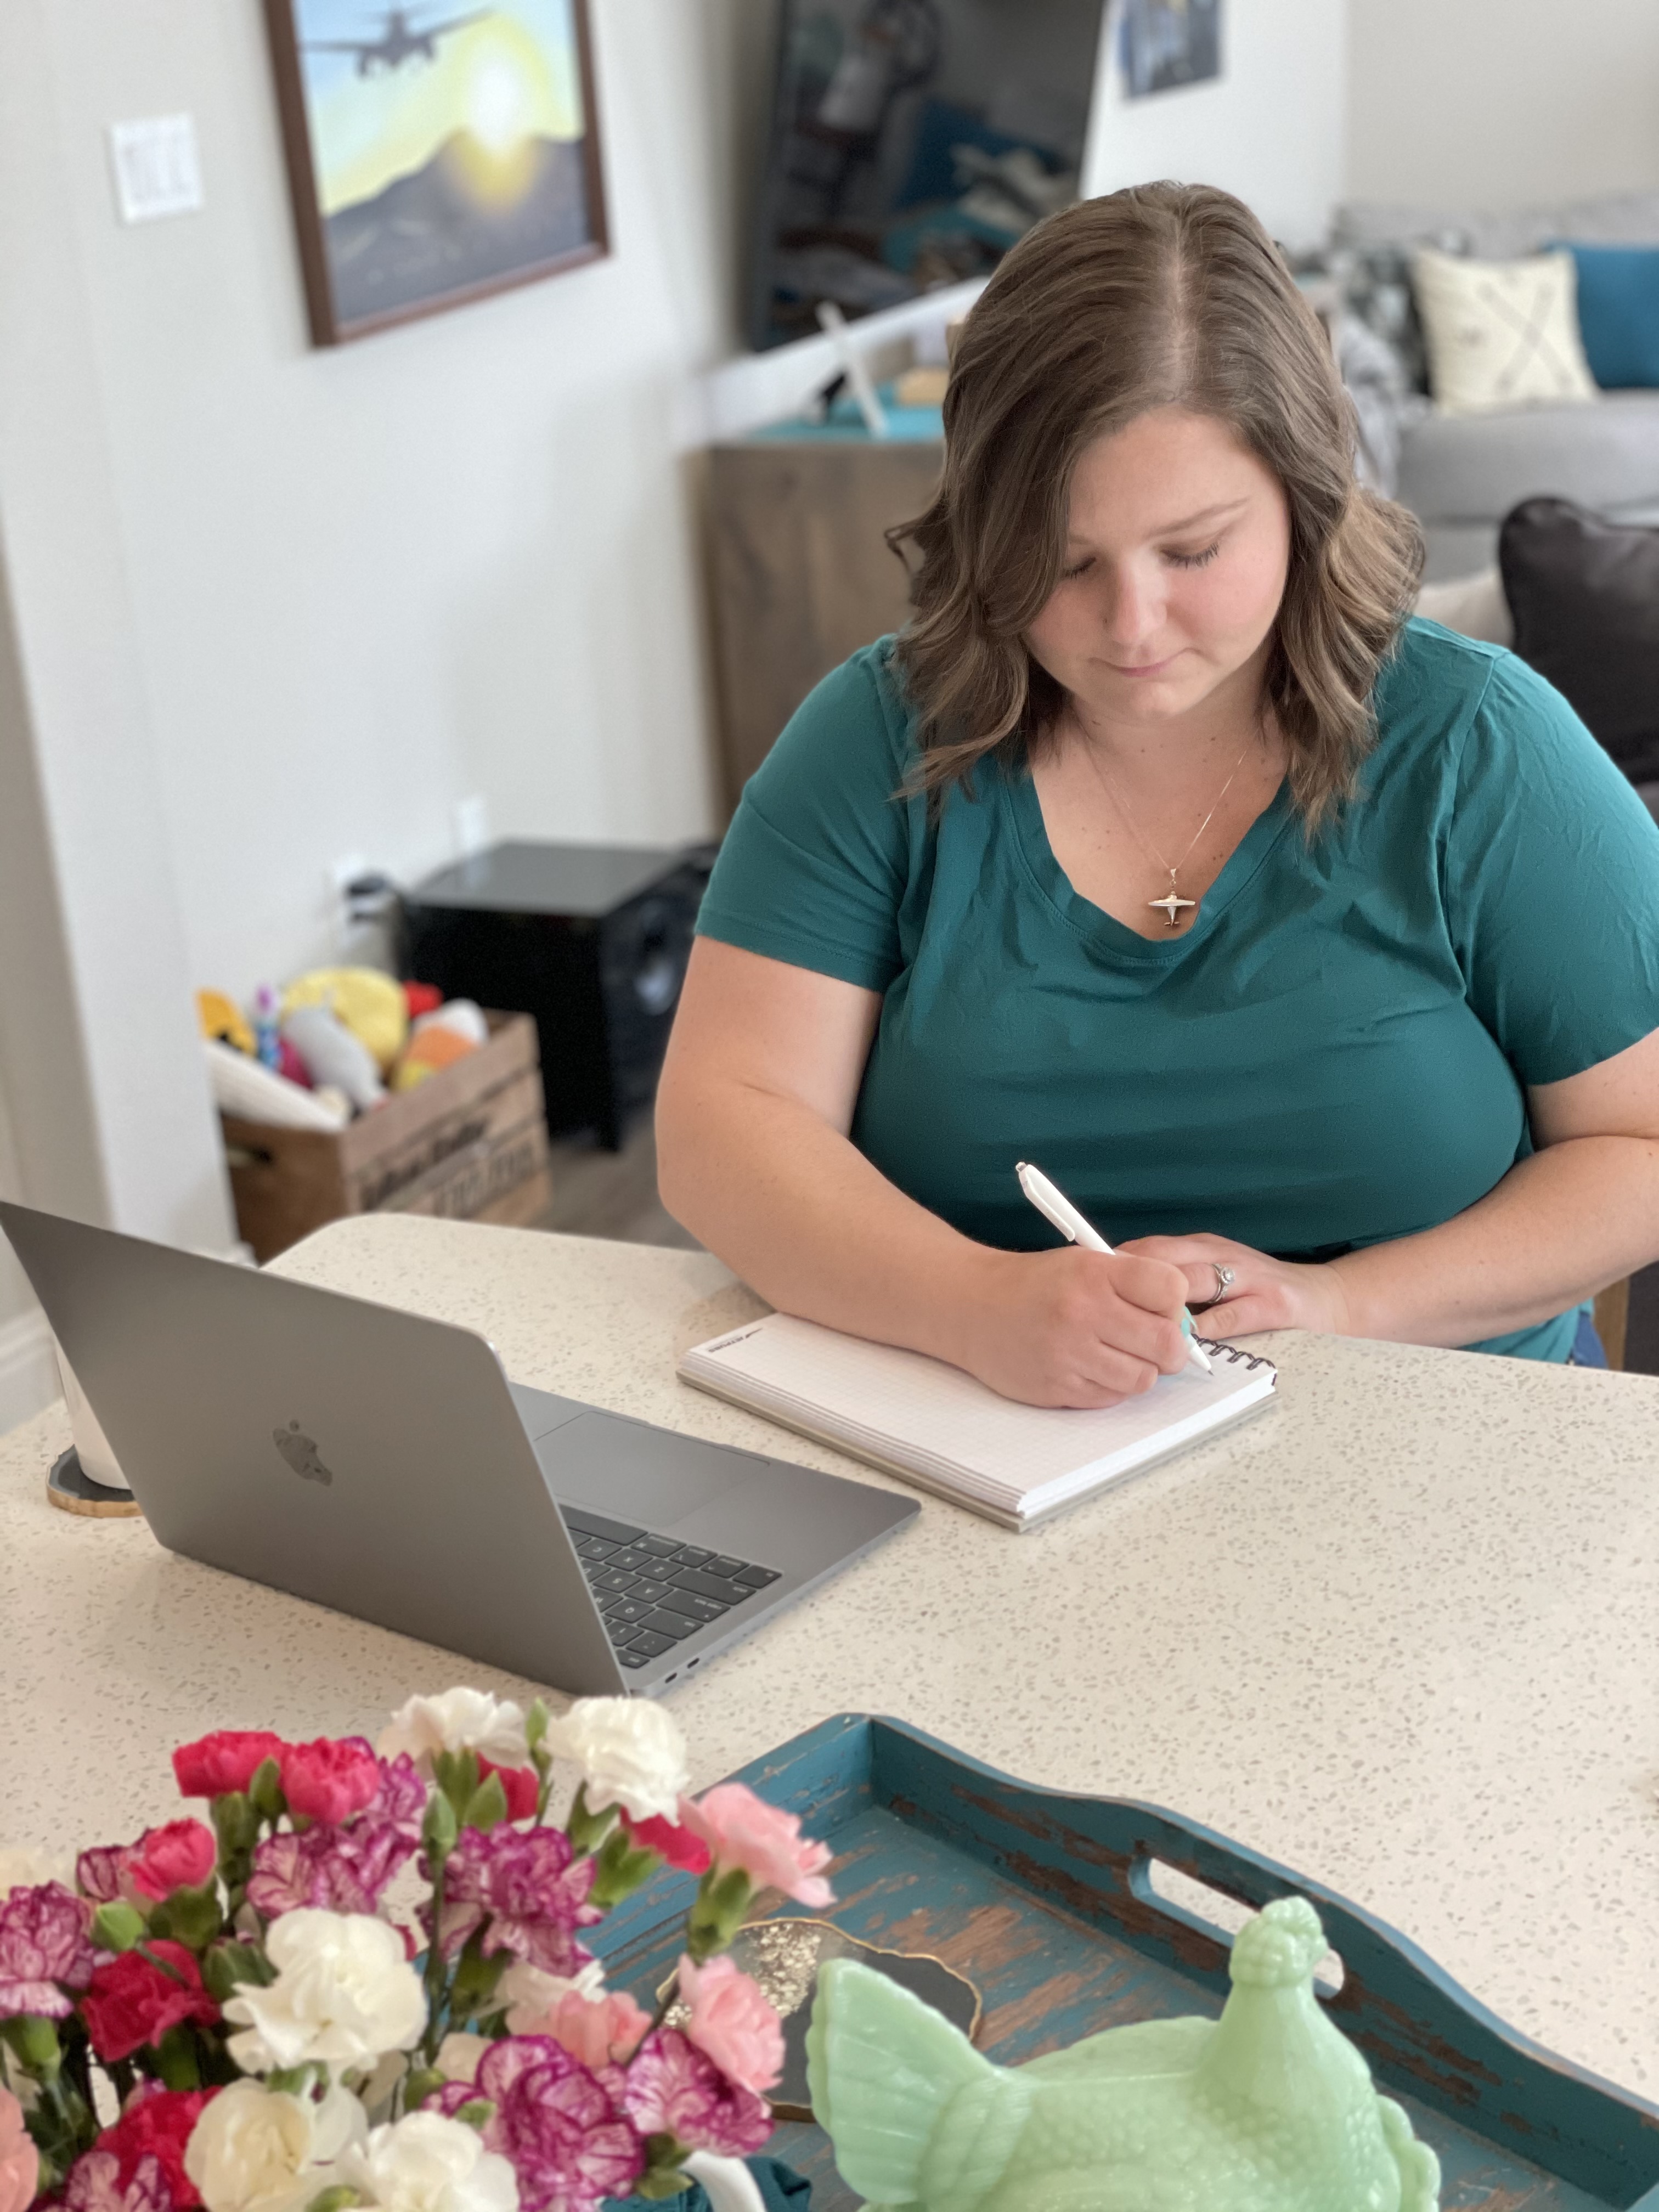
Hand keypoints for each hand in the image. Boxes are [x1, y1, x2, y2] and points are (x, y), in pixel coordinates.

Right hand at [947, 1245, 1195, 1407]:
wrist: (970, 1306)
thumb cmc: (1033, 1284)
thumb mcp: (1082, 1263)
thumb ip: (1131, 1285)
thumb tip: (1180, 1322)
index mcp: (1094, 1273)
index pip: (1170, 1289)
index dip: (1174, 1303)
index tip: (1162, 1308)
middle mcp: (1083, 1312)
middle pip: (1166, 1342)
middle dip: (1170, 1348)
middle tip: (1155, 1343)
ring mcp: (1069, 1354)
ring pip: (1143, 1379)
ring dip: (1139, 1370)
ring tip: (1116, 1354)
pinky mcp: (1057, 1388)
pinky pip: (1111, 1398)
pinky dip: (1110, 1387)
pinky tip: (1090, 1367)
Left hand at [1116, 1233, 1353, 1339]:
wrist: (1326, 1299)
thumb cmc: (1257, 1291)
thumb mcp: (1212, 1277)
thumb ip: (1171, 1282)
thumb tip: (1114, 1292)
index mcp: (1202, 1248)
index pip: (1149, 1248)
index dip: (1114, 1265)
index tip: (1085, 1281)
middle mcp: (1222, 1255)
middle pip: (1164, 1259)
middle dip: (1129, 1281)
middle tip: (1100, 1304)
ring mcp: (1249, 1277)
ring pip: (1196, 1281)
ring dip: (1163, 1305)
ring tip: (1136, 1324)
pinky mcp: (1274, 1303)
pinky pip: (1232, 1315)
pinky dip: (1206, 1328)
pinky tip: (1187, 1342)